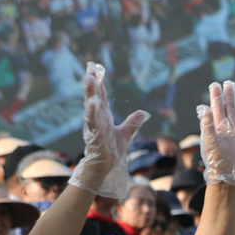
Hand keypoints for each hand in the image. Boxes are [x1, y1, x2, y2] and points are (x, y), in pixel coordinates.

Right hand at [69, 63, 149, 197]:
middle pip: (94, 97)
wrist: (105, 166)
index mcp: (103, 116)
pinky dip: (92, 113)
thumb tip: (145, 113)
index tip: (94, 68)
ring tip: (89, 79)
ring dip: (90, 93)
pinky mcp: (95, 136)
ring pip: (92, 107)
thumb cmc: (112, 149)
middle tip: (90, 69)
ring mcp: (95, 126)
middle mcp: (97, 118)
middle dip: (92, 83)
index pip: (100, 96)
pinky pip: (93, 123)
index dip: (98, 82)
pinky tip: (92, 103)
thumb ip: (133, 122)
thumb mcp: (126, 134)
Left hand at [198, 80, 234, 187]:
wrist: (228, 174)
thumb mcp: (209, 141)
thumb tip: (205, 108)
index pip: (217, 106)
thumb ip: (207, 124)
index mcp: (219, 126)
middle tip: (230, 83)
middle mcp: (230, 127)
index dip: (216, 95)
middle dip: (230, 95)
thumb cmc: (216, 160)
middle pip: (230, 107)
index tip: (215, 84)